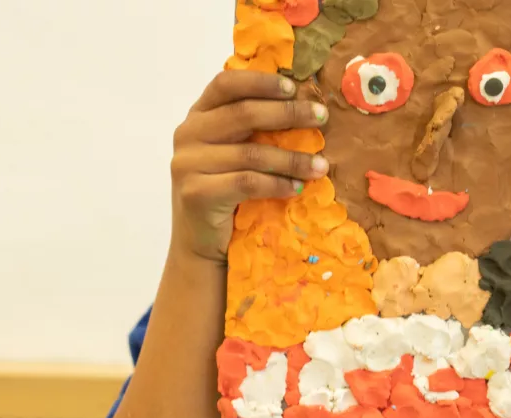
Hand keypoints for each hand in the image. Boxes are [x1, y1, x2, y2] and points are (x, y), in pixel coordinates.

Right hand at [169, 70, 329, 262]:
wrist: (201, 243)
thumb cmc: (227, 193)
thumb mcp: (235, 153)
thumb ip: (252, 129)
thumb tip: (306, 107)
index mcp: (198, 116)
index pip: (226, 83)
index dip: (261, 81)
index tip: (295, 87)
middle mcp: (188, 134)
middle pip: (244, 113)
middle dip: (289, 113)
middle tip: (322, 118)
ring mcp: (188, 164)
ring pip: (251, 152)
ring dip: (292, 159)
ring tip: (321, 166)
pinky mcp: (197, 193)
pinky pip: (247, 182)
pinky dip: (277, 184)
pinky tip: (298, 188)